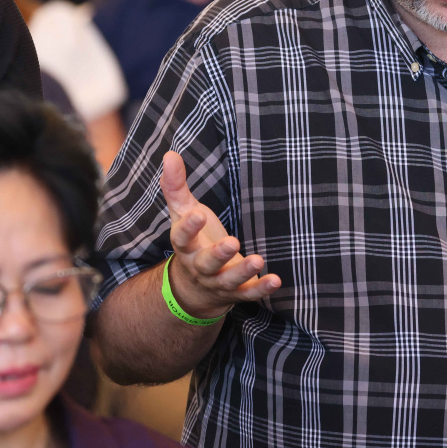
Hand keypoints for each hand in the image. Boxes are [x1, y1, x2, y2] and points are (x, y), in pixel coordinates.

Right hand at [161, 151, 279, 319]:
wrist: (194, 289)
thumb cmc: (194, 241)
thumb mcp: (183, 214)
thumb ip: (176, 187)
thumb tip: (170, 154)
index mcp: (185, 247)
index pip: (181, 238)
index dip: (189, 227)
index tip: (198, 213)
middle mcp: (200, 267)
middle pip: (205, 263)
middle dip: (218, 255)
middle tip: (232, 243)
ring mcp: (218, 281)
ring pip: (228, 280)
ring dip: (242, 271)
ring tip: (257, 260)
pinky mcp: (236, 292)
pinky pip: (248, 293)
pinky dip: (261, 288)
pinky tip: (275, 280)